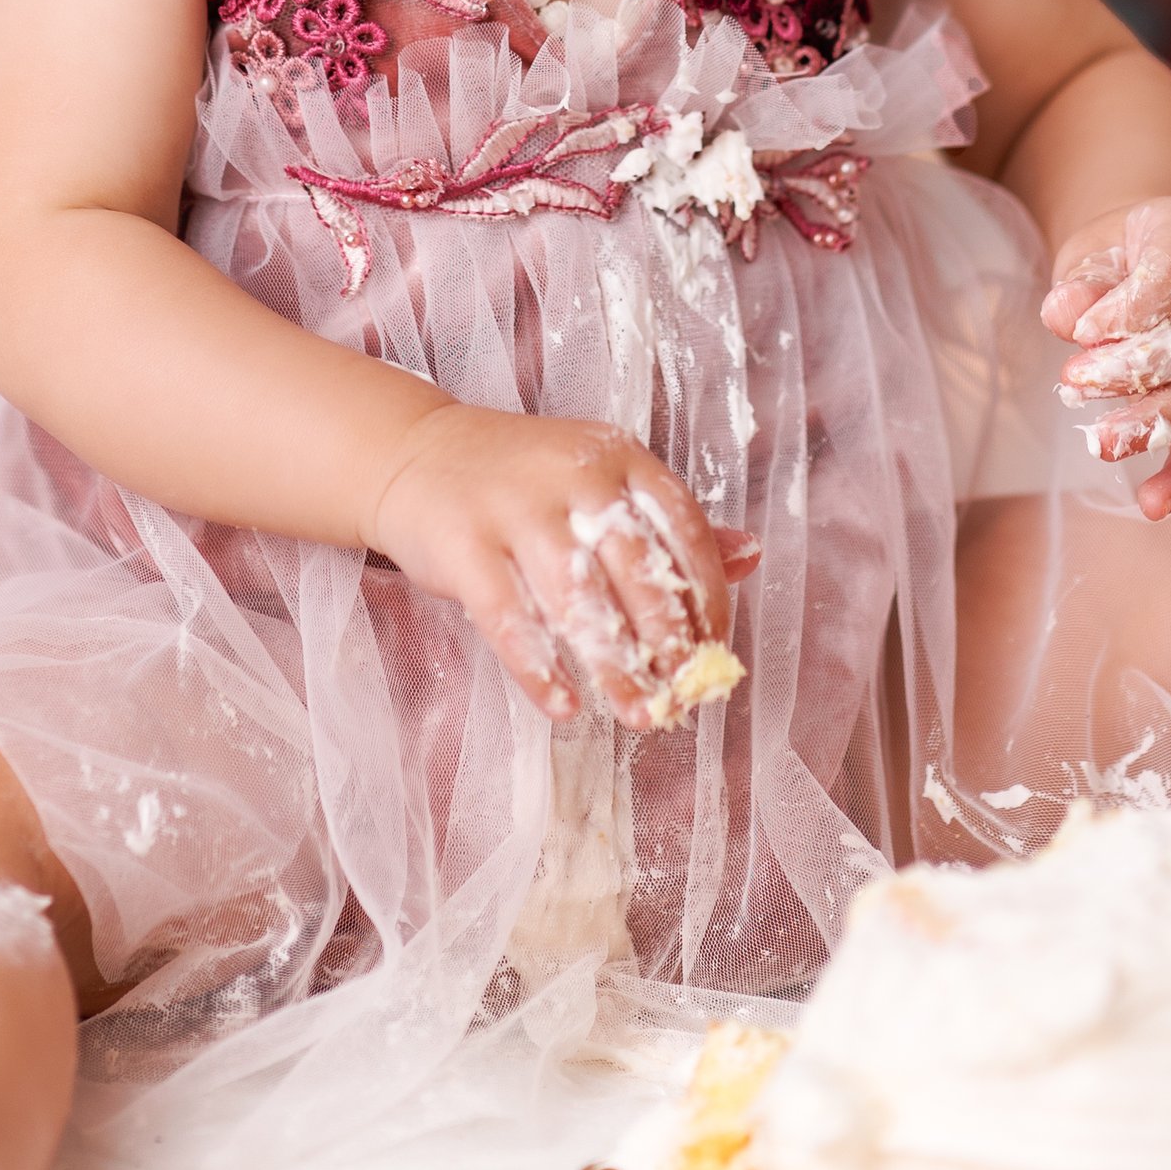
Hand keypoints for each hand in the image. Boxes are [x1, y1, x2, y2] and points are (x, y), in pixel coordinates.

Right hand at [361, 401, 752, 725]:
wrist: (418, 454)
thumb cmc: (527, 481)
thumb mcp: (603, 485)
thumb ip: (670, 526)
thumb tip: (752, 556)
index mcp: (619, 456)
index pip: (683, 527)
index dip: (708, 596)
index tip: (717, 653)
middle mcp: (574, 475)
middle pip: (637, 566)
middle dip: (668, 640)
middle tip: (684, 694)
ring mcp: (515, 507)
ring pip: (578, 596)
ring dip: (615, 664)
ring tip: (640, 715)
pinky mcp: (465, 545)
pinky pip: (508, 617)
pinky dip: (539, 667)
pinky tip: (565, 706)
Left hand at [1041, 196, 1170, 522]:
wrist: (1148, 259)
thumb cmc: (1117, 254)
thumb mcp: (1089, 251)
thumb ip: (1080, 281)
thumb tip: (1065, 315)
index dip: (1133, 307)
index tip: (1082, 333)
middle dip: (1136, 369)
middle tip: (1073, 384)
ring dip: (1156, 422)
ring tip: (1101, 443)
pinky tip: (1156, 503)